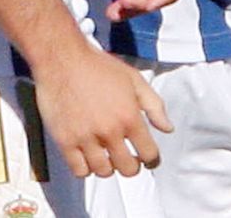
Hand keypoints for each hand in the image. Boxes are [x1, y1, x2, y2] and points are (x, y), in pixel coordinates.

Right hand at [35, 46, 172, 177]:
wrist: (63, 59)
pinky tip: (88, 157)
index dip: (152, 160)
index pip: (149, 153)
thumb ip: (154, 105)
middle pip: (127, 168)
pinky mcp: (65, 141)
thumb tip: (167, 128)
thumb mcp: (134, 79)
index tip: (149, 160)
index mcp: (129, 116)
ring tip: (108, 158)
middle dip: (132, 167)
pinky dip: (86, 168)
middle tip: (129, 160)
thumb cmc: (97, 66)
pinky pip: (79, 170)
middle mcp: (109, 130)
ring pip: (104, 172)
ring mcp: (86, 138)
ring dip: (109, 168)